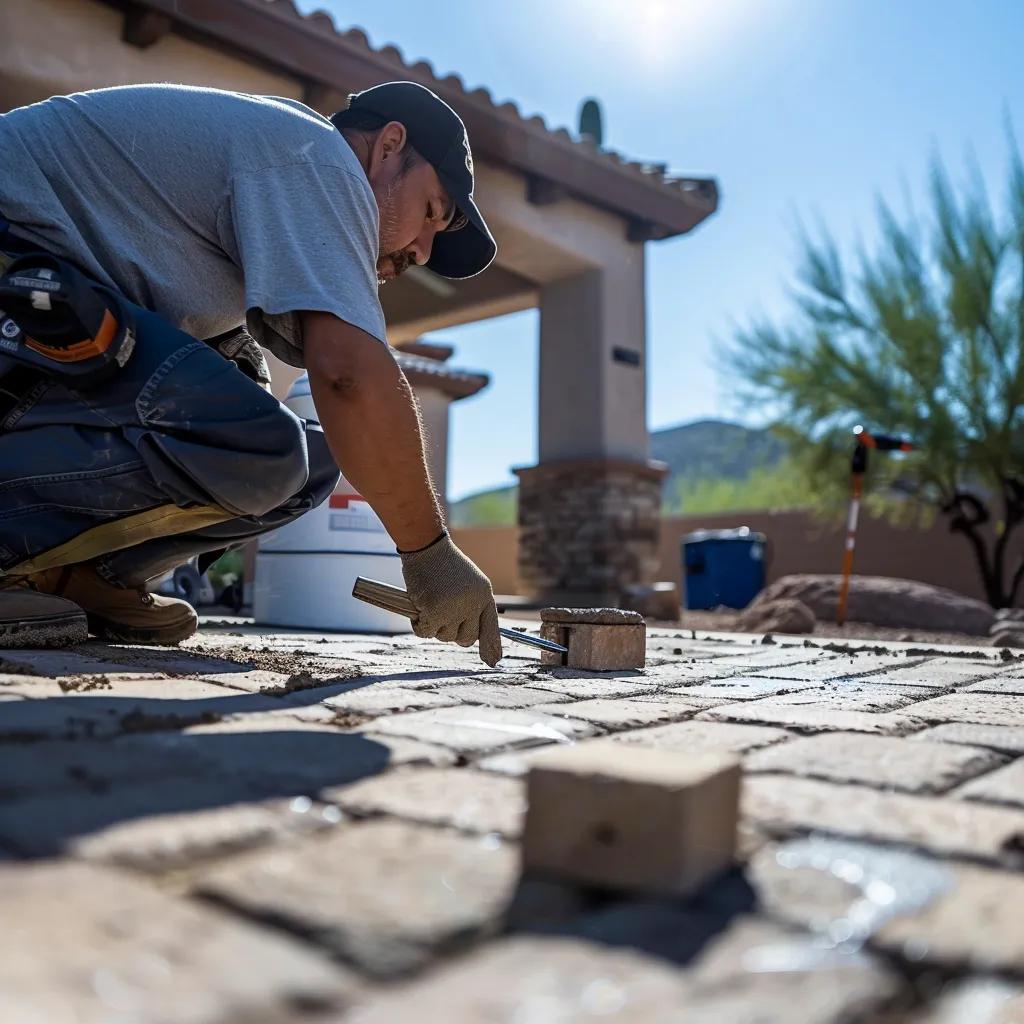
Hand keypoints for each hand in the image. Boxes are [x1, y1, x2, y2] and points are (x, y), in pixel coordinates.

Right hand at [399, 534, 502, 665]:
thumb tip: (470, 638)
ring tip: (430, 604)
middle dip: (453, 633)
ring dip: (434, 626)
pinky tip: (418, 608)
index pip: (491, 627)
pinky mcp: (435, 611)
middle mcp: (474, 604)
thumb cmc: (443, 564)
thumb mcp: (467, 582)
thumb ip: (472, 605)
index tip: (493, 662)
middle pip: (467, 638)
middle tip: (441, 617)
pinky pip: (426, 632)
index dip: (491, 646)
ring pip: (445, 636)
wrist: (426, 547)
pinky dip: (419, 625)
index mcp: (484, 595)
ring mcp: (455, 608)